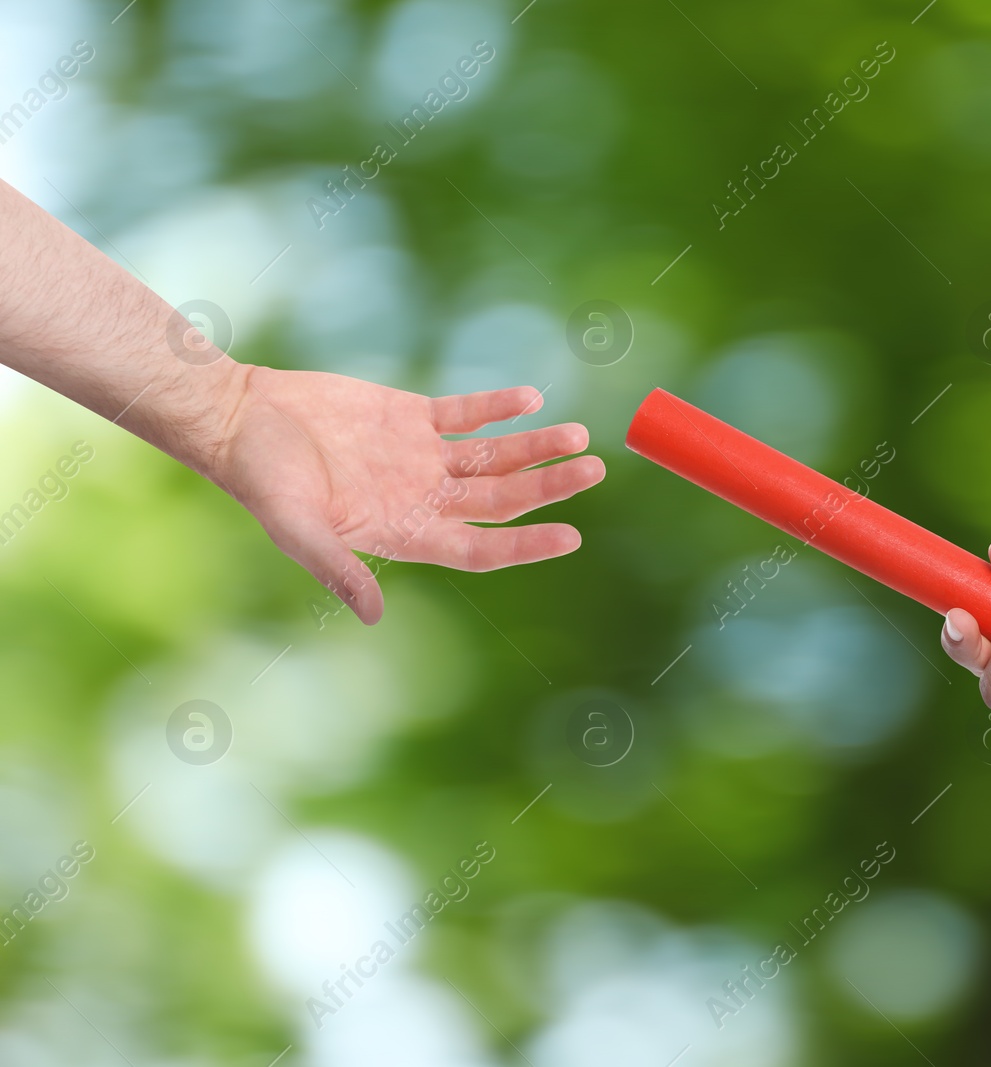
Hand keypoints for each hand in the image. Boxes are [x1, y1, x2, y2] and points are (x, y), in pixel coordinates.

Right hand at [206, 366, 603, 623]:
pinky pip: (467, 414)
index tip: (571, 537)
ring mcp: (422, 457)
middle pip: (501, 498)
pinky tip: (531, 399)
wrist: (239, 418)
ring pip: (495, 455)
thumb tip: (372, 615)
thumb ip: (337, 568)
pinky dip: (499, 407)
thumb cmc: (261, 479)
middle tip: (593, 469)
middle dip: (548, 487)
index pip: (482, 547)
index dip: (527, 545)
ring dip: (536, 446)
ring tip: (579, 436)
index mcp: (406, 533)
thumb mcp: (295, 529)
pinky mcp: (412, 415)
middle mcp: (424, 498)